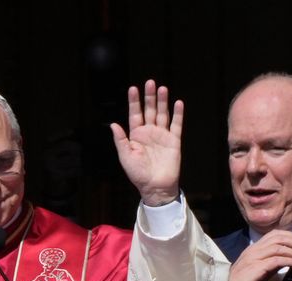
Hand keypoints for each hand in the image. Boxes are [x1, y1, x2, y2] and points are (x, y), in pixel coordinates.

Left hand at [110, 79, 182, 205]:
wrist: (155, 186)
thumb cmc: (138, 174)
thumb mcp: (125, 156)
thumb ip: (120, 140)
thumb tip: (113, 124)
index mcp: (136, 135)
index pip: (135, 114)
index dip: (134, 101)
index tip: (133, 88)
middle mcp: (149, 132)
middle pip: (149, 110)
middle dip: (149, 97)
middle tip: (150, 82)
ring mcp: (162, 135)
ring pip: (162, 114)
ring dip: (162, 102)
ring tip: (162, 89)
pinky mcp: (174, 141)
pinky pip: (176, 125)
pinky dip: (177, 114)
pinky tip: (177, 103)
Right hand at [227, 230, 291, 280]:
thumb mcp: (261, 270)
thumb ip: (272, 263)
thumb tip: (289, 259)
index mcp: (254, 248)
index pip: (274, 234)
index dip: (290, 236)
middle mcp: (254, 249)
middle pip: (279, 238)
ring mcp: (254, 257)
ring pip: (279, 247)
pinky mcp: (257, 267)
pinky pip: (276, 260)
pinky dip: (289, 260)